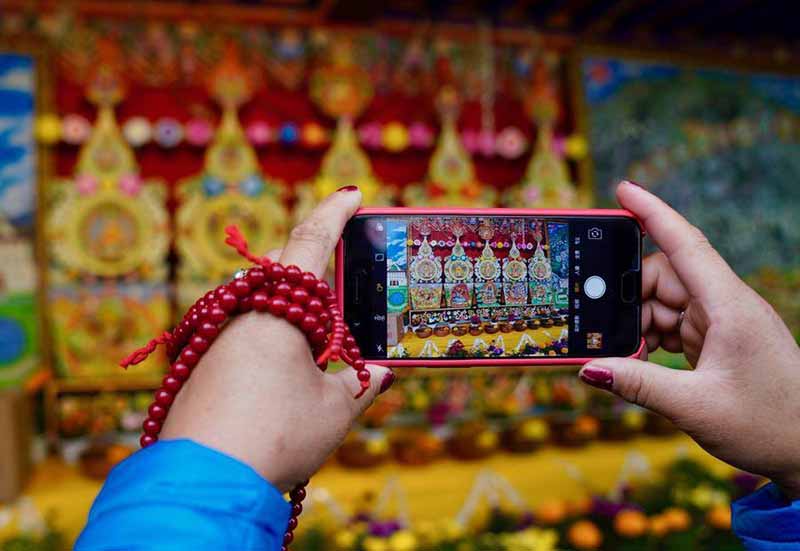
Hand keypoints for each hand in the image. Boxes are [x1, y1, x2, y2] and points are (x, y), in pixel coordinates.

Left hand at [160, 188, 393, 491]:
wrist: (203, 481)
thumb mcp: (334, 411)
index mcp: (276, 311)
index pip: (310, 243)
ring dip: (290, 301)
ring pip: (258, 299)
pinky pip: (243, 330)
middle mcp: (242, 315)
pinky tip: (286, 362)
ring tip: (320, 322)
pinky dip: (271, 332)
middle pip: (278, 267)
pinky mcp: (204, 367)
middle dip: (311, 259)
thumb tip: (381, 373)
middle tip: (343, 265)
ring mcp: (217, 340)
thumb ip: (361, 385)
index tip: (352, 193)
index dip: (334, 213)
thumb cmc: (274, 436)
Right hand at [579, 181, 799, 498]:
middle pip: (664, 277)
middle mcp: (726, 306)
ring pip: (664, 302)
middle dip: (628, 296)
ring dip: (638, 323)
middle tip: (598, 325)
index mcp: (730, 307)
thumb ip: (638, 384)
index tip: (622, 190)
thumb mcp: (696, 407)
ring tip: (621, 352)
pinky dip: (650, 337)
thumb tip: (589, 368)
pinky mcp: (717, 341)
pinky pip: (673, 324)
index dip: (652, 213)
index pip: (686, 244)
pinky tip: (639, 358)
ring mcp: (722, 323)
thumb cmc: (772, 425)